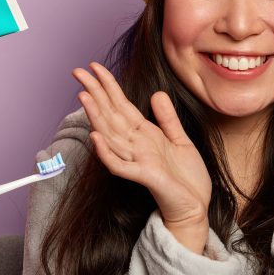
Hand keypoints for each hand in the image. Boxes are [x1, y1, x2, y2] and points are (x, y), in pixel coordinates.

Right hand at [73, 63, 211, 250]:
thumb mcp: (181, 141)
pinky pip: (120, 165)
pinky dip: (107, 153)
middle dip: (95, 93)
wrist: (195, 207)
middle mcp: (136, 145)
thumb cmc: (187, 179)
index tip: (94, 67)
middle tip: (78, 72)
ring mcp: (138, 161)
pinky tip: (96, 138)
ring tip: (84, 97)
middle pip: (111, 115)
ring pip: (110, 136)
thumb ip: (167, 119)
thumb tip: (157, 94)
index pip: (121, 105)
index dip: (108, 86)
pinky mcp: (144, 177)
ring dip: (96, 117)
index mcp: (145, 135)